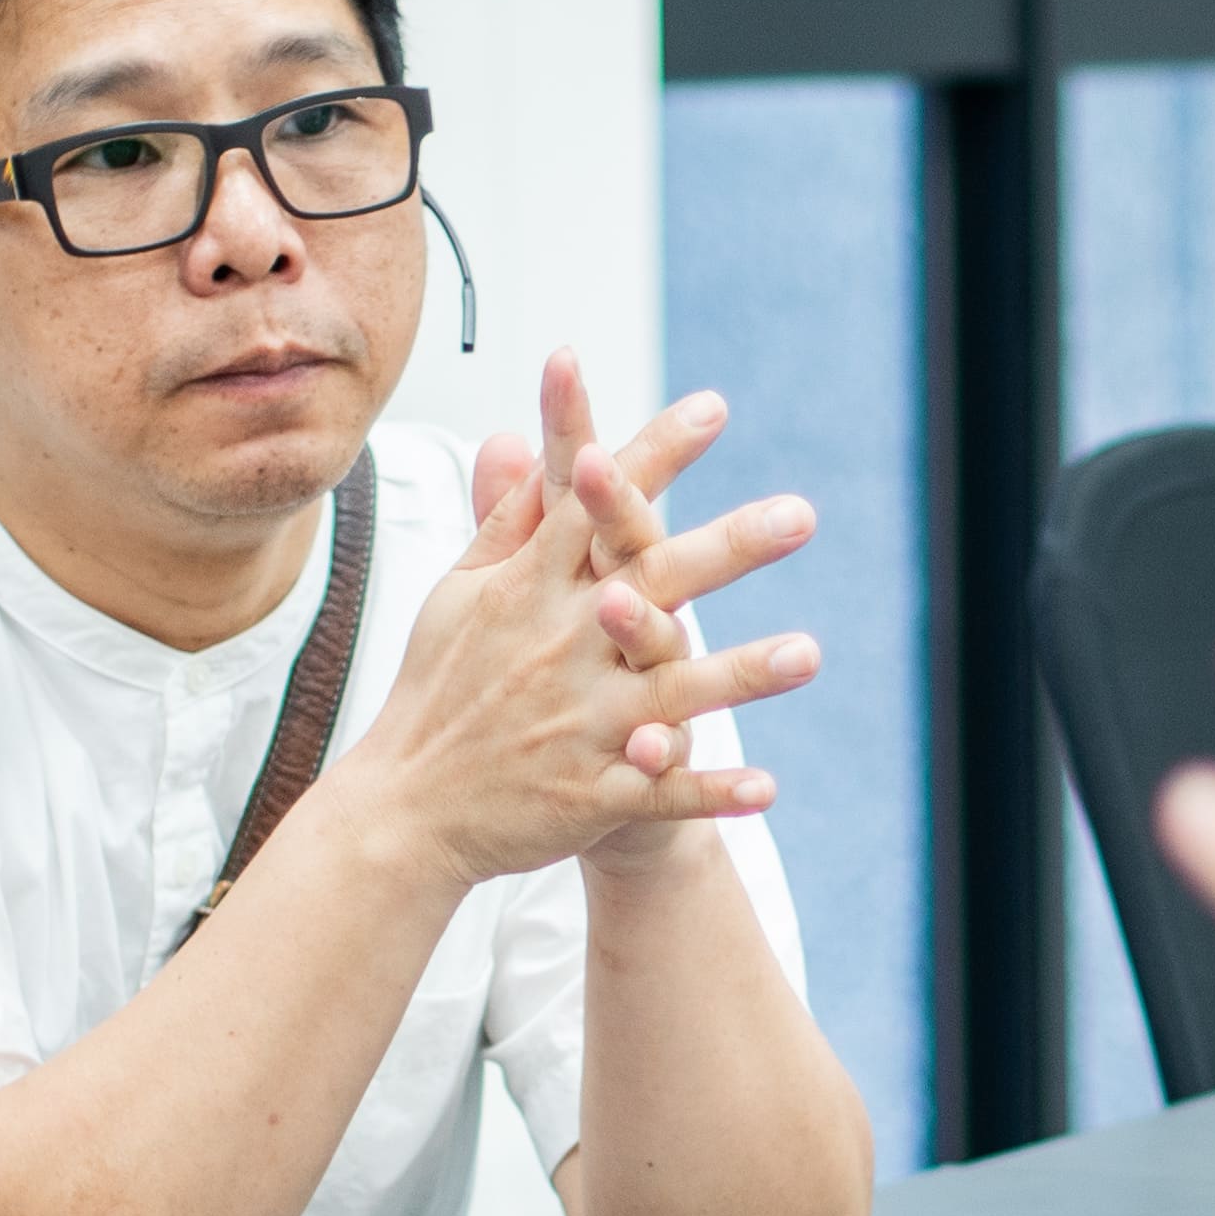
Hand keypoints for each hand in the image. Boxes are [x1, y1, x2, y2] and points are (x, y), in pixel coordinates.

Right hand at [368, 367, 818, 887]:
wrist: (406, 809)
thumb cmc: (439, 687)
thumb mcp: (460, 592)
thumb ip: (507, 517)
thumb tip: (521, 439)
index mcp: (530, 591)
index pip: (598, 508)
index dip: (653, 455)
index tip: (712, 406)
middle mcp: (560, 648)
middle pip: (653, 585)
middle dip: (727, 549)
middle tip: (799, 514)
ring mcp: (578, 723)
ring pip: (670, 692)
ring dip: (741, 674)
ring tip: (808, 653)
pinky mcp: (591, 793)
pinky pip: (661, 793)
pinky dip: (711, 791)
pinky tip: (766, 788)